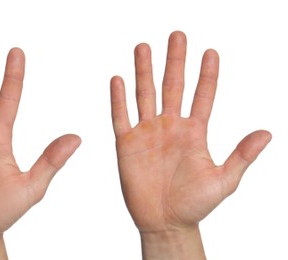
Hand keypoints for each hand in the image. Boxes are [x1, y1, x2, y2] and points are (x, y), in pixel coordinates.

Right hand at [110, 31, 270, 257]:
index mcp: (194, 132)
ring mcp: (147, 133)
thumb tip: (267, 133)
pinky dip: (119, 99)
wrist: (164, 222)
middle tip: (177, 36)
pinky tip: (118, 79)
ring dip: (144, 71)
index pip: (202, 96)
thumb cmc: (195, 205)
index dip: (207, 74)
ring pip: (145, 95)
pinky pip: (121, 116)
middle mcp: (170, 127)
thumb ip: (242, 155)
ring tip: (144, 47)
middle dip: (175, 61)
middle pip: (172, 86)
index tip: (210, 52)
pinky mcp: (127, 144)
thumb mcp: (224, 181)